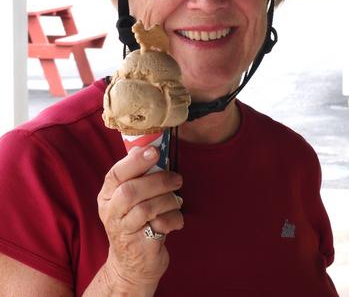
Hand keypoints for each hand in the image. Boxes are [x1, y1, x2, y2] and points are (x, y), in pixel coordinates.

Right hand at [97, 146, 183, 293]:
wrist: (131, 266)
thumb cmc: (135, 222)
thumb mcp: (130, 199)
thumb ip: (137, 176)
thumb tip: (148, 147)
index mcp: (107, 196)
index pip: (116, 175)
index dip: (135, 161)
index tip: (154, 151)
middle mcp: (111, 213)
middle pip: (131, 191)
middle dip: (158, 180)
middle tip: (177, 179)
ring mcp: (124, 231)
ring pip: (147, 208)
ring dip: (168, 200)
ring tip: (176, 200)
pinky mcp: (140, 247)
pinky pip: (161, 226)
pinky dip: (174, 219)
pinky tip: (176, 219)